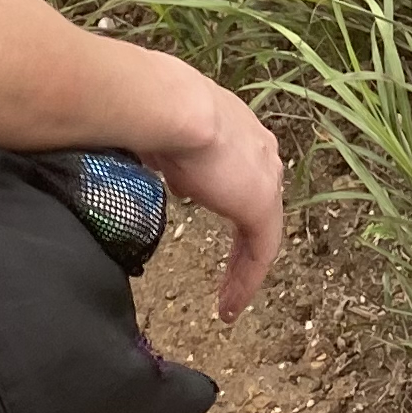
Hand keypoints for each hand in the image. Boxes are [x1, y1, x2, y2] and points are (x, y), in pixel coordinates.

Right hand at [146, 66, 286, 318]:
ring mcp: (264, 176)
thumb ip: (161, 150)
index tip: (205, 214)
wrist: (169, 105)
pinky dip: (245, 281)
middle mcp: (258, 150)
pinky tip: (229, 307)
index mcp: (235, 128)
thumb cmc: (151, 109)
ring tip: (227, 302)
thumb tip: (146, 160)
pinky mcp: (261, 204)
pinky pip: (260, 253)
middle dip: (243, 242)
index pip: (238, 170)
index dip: (224, 195)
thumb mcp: (158, 133)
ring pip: (261, 234)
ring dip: (243, 270)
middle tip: (230, 275)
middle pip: (257, 204)